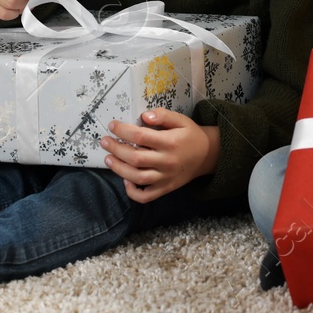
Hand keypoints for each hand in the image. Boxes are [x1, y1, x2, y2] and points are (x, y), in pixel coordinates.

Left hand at [101, 110, 219, 202]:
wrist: (208, 155)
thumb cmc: (190, 135)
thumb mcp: (180, 120)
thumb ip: (163, 115)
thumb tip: (144, 116)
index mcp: (170, 142)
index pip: (141, 136)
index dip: (123, 131)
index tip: (112, 125)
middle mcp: (167, 161)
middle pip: (135, 158)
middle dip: (116, 149)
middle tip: (104, 141)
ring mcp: (165, 178)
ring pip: (137, 178)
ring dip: (119, 169)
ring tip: (108, 158)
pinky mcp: (165, 188)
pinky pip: (146, 196)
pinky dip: (132, 192)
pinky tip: (125, 180)